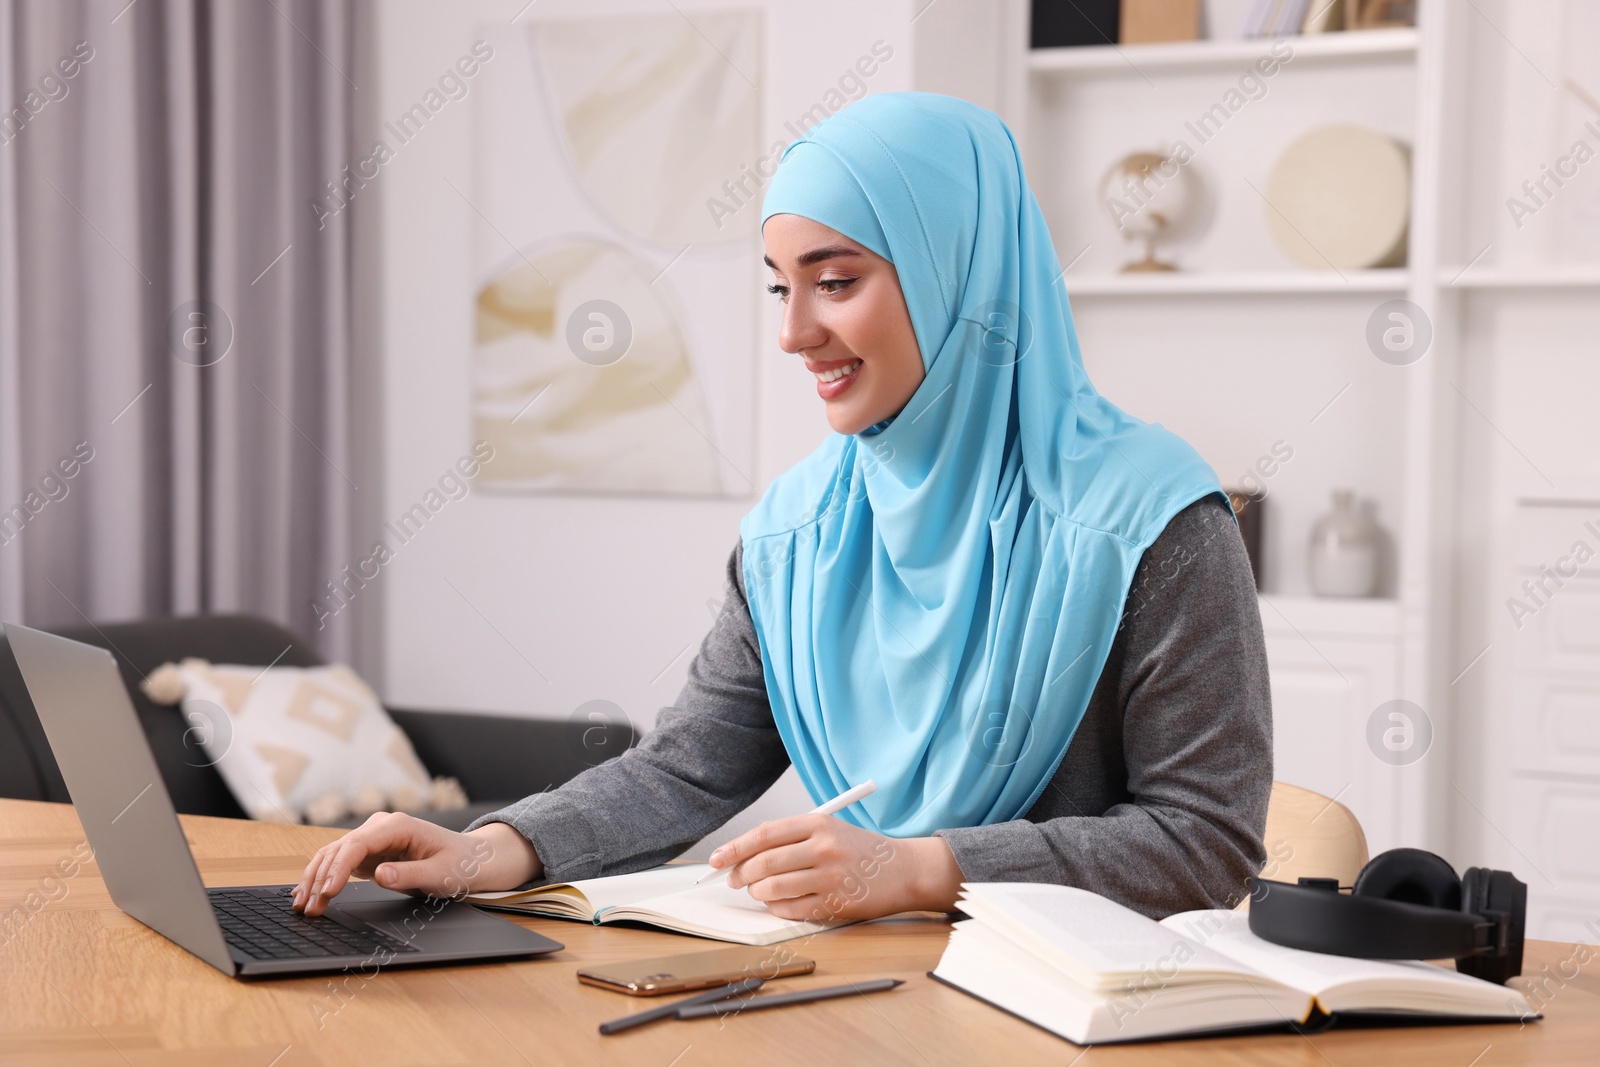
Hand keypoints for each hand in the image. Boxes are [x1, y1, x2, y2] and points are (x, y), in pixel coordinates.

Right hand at [291, 813, 541, 916]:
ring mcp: (372, 838)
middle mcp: (381, 826)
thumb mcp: (441, 874)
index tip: (327, 892)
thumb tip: (380, 874)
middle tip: (309, 909)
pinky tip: (307, 893)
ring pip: (334, 855)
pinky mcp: (369, 852)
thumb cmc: (459, 864)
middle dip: (320, 878)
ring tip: (302, 905)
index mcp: (398, 825)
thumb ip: (410, 874)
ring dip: (316, 879)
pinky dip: (322, 877)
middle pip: (339, 849)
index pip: (358, 844)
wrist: (469, 859)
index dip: (338, 868)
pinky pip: (339, 862)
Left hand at [709, 814, 963, 921]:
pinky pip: (792, 910)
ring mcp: (831, 877)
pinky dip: (777, 908)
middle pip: (764, 862)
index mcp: (818, 824)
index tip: (715, 860)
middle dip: (741, 875)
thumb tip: (743, 857)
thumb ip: (789, 839)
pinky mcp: (836, 903)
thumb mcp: (829, 829)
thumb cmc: (859, 850)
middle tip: (734, 880)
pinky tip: (779, 903)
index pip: (764, 834)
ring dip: (758, 893)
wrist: (903, 870)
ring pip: (774, 888)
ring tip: (760, 891)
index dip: (734, 848)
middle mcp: (824, 848)